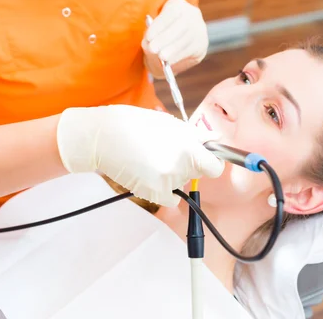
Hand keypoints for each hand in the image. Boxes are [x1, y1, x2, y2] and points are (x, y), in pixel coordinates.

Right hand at [57, 105, 223, 205]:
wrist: (106, 137)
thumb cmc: (138, 125)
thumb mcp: (171, 124)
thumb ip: (196, 136)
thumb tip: (216, 140)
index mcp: (188, 148)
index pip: (215, 167)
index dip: (211, 162)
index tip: (204, 158)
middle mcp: (181, 168)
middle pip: (196, 174)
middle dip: (188, 164)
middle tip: (167, 150)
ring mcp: (167, 183)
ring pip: (182, 183)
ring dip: (173, 175)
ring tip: (151, 157)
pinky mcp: (154, 194)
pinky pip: (171, 197)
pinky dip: (164, 190)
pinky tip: (148, 173)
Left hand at [142, 0, 208, 74]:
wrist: (172, 47)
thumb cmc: (158, 36)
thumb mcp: (152, 33)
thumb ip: (150, 37)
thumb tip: (150, 45)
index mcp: (177, 4)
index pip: (171, 12)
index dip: (160, 25)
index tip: (148, 37)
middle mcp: (192, 13)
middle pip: (181, 25)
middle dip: (165, 38)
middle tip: (153, 49)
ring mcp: (200, 28)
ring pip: (187, 38)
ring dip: (172, 49)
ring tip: (161, 56)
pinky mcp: (202, 43)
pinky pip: (191, 49)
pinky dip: (179, 56)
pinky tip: (170, 61)